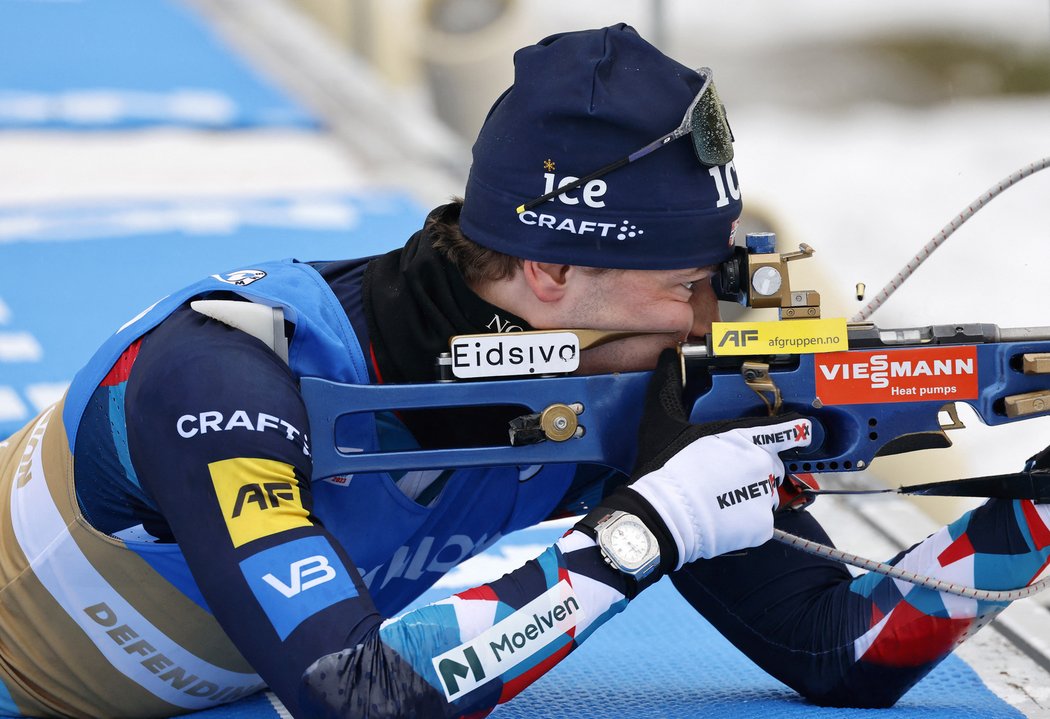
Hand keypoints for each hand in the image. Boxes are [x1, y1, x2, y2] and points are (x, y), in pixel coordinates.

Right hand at [585, 349, 812, 569]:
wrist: (659, 516)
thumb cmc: (663, 469)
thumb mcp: (662, 420)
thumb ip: (669, 385)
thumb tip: (667, 356)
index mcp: (743, 435)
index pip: (790, 429)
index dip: (798, 431)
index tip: (804, 432)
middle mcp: (761, 463)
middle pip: (772, 463)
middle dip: (754, 468)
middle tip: (724, 476)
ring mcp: (764, 495)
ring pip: (765, 493)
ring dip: (749, 495)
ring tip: (718, 498)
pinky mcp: (761, 525)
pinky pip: (759, 520)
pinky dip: (744, 521)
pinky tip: (721, 517)